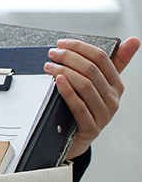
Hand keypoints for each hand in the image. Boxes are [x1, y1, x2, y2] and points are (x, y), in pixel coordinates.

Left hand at [44, 36, 139, 159]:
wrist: (75, 141)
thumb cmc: (85, 110)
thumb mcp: (99, 87)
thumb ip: (114, 64)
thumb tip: (134, 40)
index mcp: (116, 85)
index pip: (102, 58)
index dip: (80, 47)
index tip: (62, 43)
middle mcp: (113, 99)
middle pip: (91, 70)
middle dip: (69, 58)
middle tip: (52, 54)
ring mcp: (103, 114)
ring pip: (85, 85)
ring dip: (64, 72)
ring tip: (49, 66)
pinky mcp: (91, 128)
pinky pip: (79, 106)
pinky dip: (67, 91)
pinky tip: (58, 81)